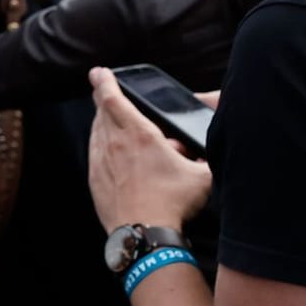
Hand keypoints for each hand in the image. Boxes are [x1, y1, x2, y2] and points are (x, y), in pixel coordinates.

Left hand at [87, 68, 213, 231]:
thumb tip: (210, 154)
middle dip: (105, 99)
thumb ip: (205, 159)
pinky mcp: (95, 179)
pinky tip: (111, 152)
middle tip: (108, 93)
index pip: (113, 98)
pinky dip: (101, 146)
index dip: (105, 81)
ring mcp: (101, 161)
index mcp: (139, 133)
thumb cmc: (172, 203)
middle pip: (102, 111)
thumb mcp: (200, 177)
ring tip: (113, 122)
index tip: (99, 72)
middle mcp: (114, 142)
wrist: (144, 233)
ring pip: (97, 131)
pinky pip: (95, 154)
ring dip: (103, 122)